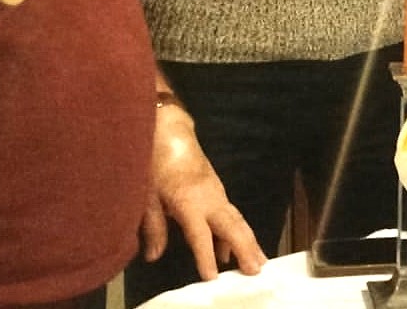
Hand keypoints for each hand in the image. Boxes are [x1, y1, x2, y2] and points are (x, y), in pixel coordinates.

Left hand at [139, 102, 264, 280]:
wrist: (169, 131)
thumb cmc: (155, 161)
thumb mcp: (146, 195)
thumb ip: (153, 226)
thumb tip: (153, 256)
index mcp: (189, 202)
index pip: (200, 235)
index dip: (206, 256)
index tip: (212, 277)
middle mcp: (209, 199)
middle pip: (232, 226)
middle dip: (245, 249)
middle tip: (257, 270)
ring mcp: (216, 193)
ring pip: (236, 220)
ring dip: (248, 241)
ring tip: (260, 262)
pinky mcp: (216, 190)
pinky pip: (230, 214)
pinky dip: (235, 232)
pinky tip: (229, 250)